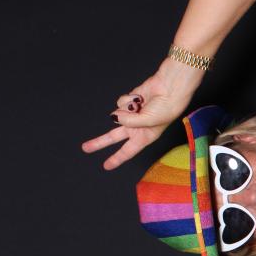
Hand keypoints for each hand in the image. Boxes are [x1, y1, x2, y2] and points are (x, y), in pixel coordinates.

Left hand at [82, 59, 203, 169]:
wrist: (170, 89)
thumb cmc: (166, 109)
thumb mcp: (148, 121)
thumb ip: (129, 122)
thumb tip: (115, 117)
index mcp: (145, 136)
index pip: (127, 151)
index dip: (116, 158)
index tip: (106, 166)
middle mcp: (137, 127)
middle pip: (114, 136)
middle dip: (100, 142)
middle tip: (86, 148)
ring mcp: (133, 114)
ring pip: (116, 115)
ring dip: (126, 110)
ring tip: (140, 106)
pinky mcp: (130, 101)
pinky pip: (121, 102)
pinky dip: (129, 99)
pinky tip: (140, 98)